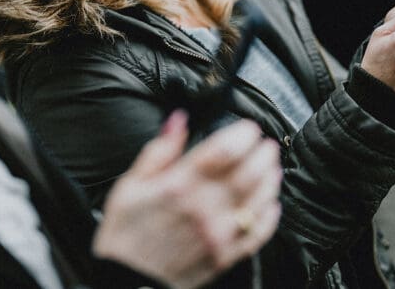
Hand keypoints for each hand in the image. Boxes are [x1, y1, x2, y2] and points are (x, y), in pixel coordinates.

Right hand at [93, 112, 281, 288]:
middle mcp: (202, 208)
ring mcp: (216, 234)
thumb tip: (178, 121)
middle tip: (266, 144)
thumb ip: (159, 151)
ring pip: (258, 200)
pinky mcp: (224, 256)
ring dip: (270, 180)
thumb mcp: (130, 185)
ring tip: (272, 167)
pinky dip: (269, 217)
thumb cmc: (125, 234)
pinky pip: (257, 234)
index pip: (223, 150)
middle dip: (263, 153)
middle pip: (248, 172)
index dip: (242, 134)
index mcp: (178, 185)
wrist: (123, 283)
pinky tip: (270, 204)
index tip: (249, 128)